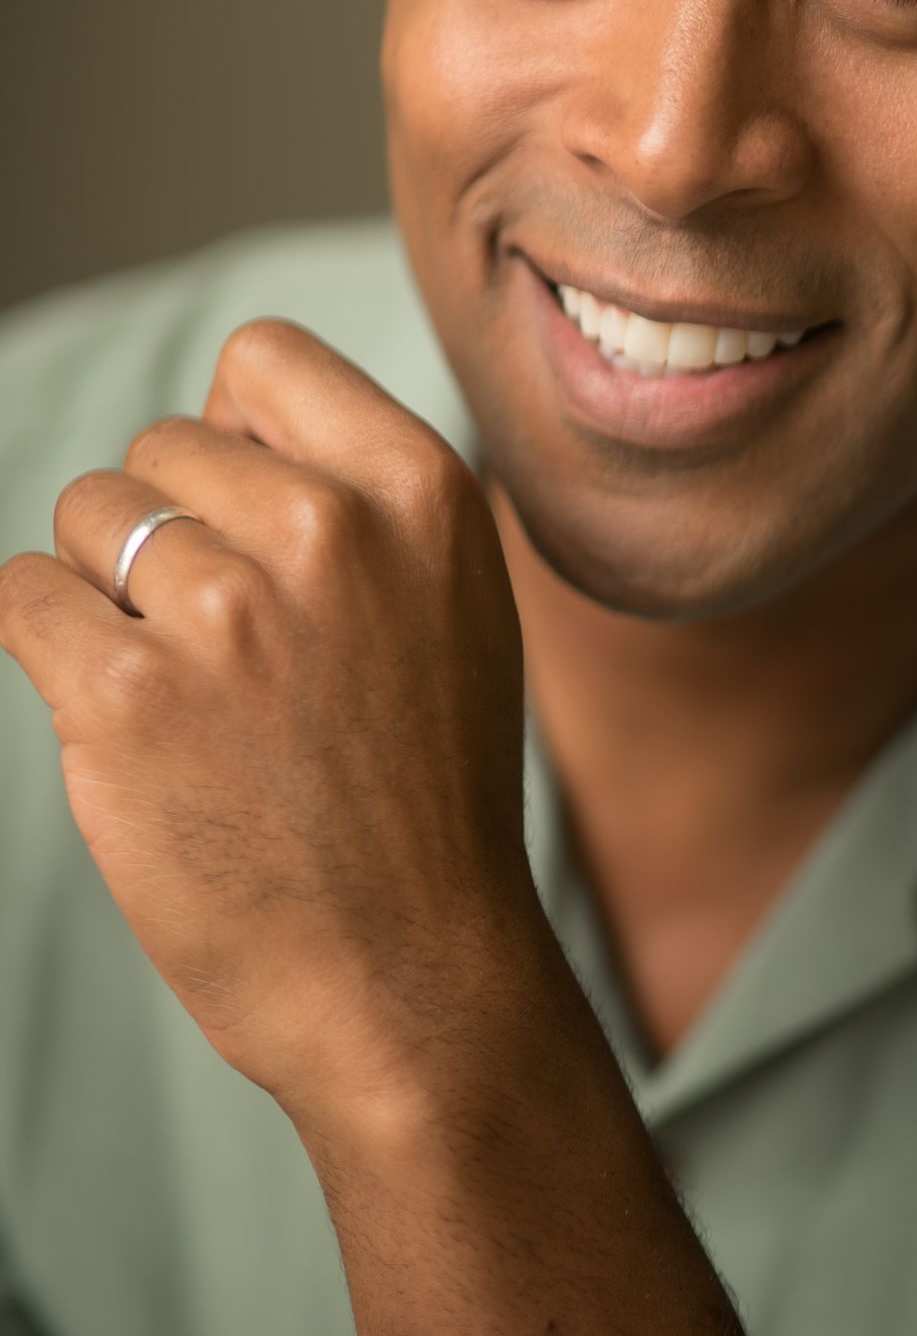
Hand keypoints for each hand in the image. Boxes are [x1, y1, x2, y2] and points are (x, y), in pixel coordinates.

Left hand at [0, 318, 531, 1128]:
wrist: (410, 976)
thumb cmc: (424, 790)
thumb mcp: (455, 602)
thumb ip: (364, 498)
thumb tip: (224, 424)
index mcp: (420, 492)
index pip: (262, 359)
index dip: (231, 432)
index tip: (244, 516)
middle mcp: (330, 531)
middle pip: (160, 444)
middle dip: (164, 526)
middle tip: (223, 641)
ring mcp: (226, 613)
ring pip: (84, 512)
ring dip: (105, 588)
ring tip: (183, 685)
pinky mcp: (127, 701)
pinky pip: (21, 595)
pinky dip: (46, 642)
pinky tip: (116, 713)